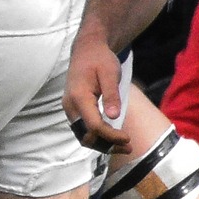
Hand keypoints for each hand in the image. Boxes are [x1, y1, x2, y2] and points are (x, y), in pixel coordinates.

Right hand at [64, 27, 130, 149]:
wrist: (86, 51)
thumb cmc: (100, 60)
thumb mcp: (110, 73)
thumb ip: (111, 95)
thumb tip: (113, 116)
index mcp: (79, 97)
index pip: (94, 126)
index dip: (111, 136)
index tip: (128, 138)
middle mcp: (70, 106)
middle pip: (86, 135)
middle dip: (107, 144)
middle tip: (129, 147)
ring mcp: (70, 109)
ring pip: (82, 136)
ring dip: (102, 144)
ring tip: (123, 146)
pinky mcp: (74, 110)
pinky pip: (82, 130)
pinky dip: (96, 137)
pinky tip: (111, 137)